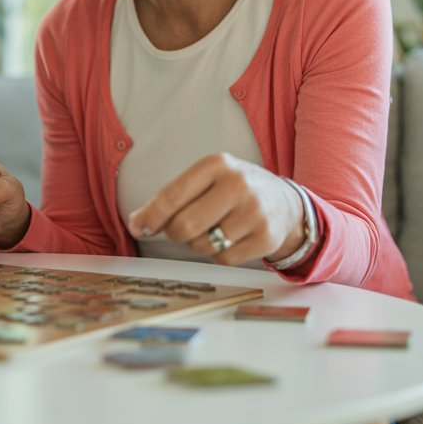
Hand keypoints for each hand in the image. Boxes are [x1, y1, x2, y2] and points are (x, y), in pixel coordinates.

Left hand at [125, 154, 303, 265]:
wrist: (285, 203)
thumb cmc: (234, 190)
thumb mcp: (207, 179)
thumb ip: (172, 197)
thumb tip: (136, 222)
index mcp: (216, 164)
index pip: (172, 196)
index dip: (150, 216)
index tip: (138, 226)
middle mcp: (237, 185)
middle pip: (184, 226)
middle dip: (174, 233)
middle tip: (179, 229)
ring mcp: (254, 212)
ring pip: (202, 245)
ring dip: (198, 244)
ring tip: (213, 228)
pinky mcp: (265, 237)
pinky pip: (223, 259)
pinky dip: (218, 254)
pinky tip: (230, 239)